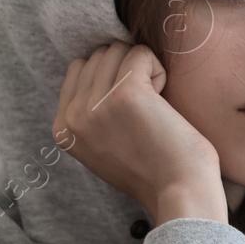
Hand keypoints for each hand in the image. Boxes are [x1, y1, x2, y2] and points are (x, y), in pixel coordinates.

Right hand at [51, 42, 228, 225]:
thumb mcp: (103, 145)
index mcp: (63, 129)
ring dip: (143, 69)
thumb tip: (94, 62)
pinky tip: (163, 102)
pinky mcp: (124, 94)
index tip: (130, 107)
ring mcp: (95, 105)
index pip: (79, 68)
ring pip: (118, 50)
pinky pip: (141, 54)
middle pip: (99, 55)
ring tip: (154, 106)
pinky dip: (159, 70)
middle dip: (127, 71)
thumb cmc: (154, 169)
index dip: (111, 75)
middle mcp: (73, 116)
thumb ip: (90, 112)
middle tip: (146, 108)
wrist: (180, 193)